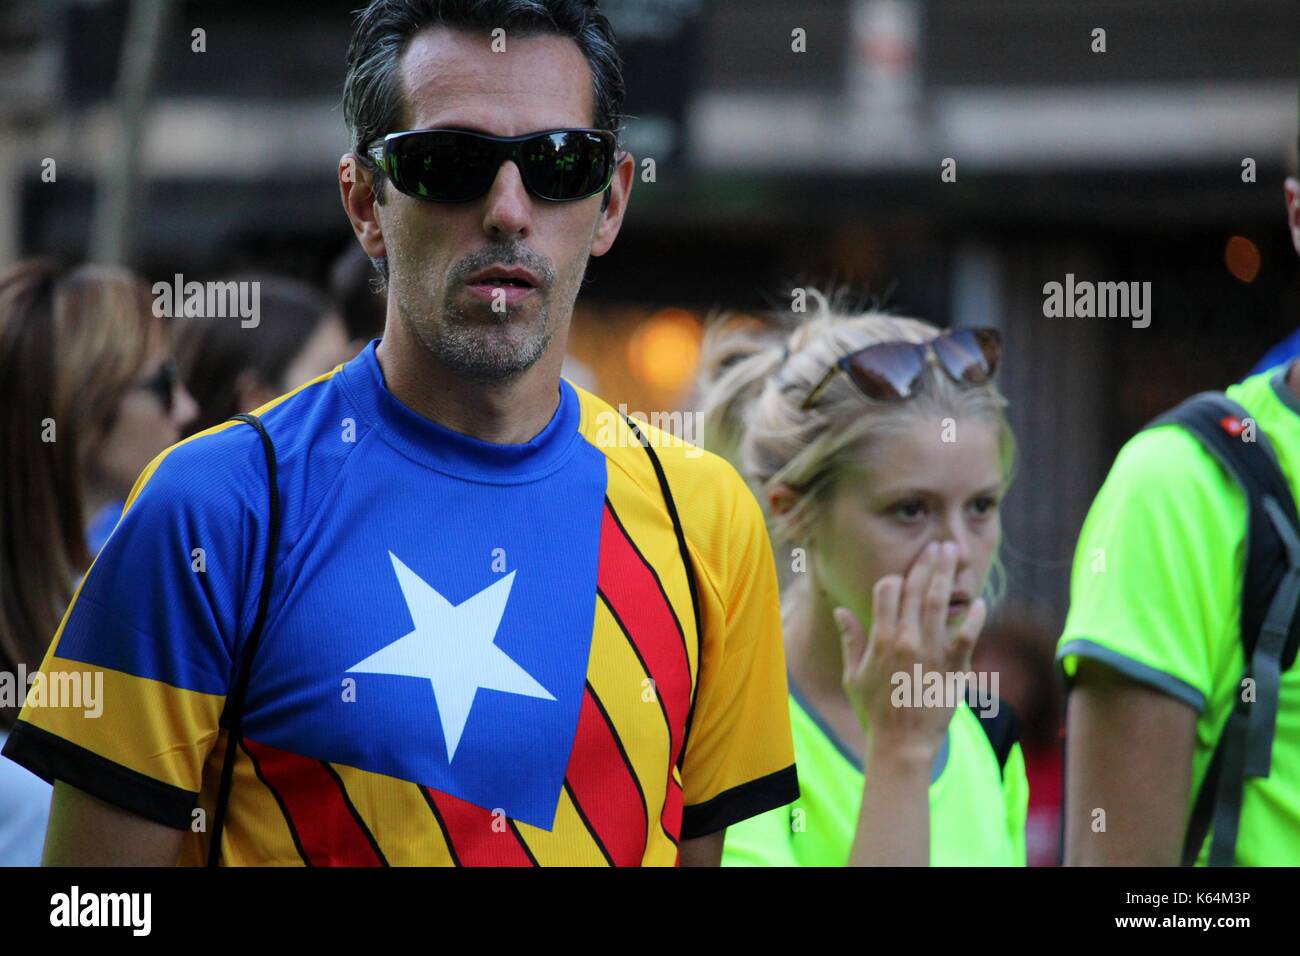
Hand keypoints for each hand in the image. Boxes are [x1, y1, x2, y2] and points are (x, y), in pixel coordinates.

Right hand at [834, 541, 986, 760]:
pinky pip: (967, 635)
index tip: (904, 572)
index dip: (895, 578)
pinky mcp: (954, 668)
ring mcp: (932, 653)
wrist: (902, 745)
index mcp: (881, 639)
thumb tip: (840, 611)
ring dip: (947, 575)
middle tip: (937, 545)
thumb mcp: (853, 675)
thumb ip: (851, 640)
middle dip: (926, 563)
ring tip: (953, 554)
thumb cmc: (874, 712)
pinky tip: (982, 601)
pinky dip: (975, 617)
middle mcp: (906, 640)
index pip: (887, 592)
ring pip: (940, 603)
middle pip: (916, 590)